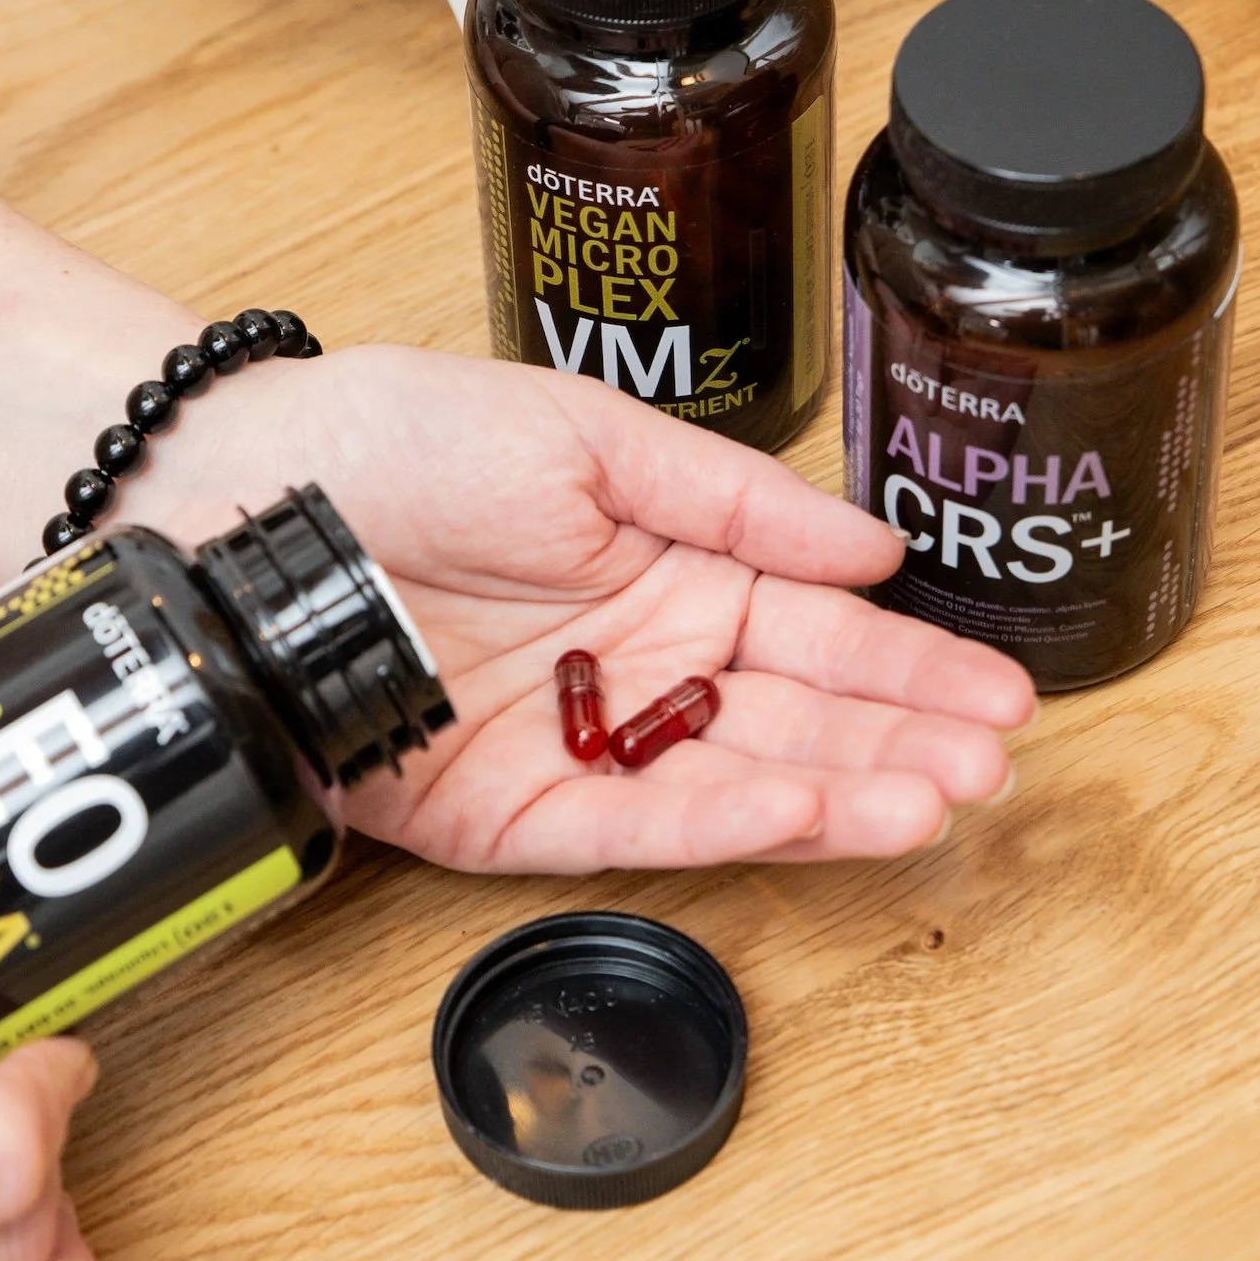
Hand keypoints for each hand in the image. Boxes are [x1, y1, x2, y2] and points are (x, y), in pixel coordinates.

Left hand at [144, 344, 1035, 872]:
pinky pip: (634, 826)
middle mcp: (643, 670)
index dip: (911, 665)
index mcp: (672, 573)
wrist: (256, 497)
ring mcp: (585, 746)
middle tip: (995, 766)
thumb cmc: (405, 439)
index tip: (1004, 694)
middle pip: (797, 719)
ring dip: (840, 796)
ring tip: (936, 802)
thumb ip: (734, 499)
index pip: (818, 631)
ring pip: (736, 784)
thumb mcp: (589, 434)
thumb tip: (872, 545)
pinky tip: (807, 812)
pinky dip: (722, 823)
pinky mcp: (514, 814)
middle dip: (901, 742)